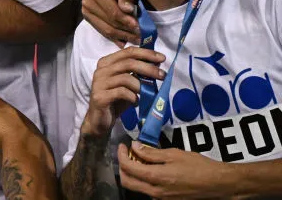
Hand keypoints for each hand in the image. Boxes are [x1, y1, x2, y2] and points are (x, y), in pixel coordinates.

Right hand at [82, 0, 139, 46]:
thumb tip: (129, 10)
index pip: (113, 12)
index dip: (126, 22)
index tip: (139, 28)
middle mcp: (87, 3)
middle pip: (110, 23)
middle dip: (127, 32)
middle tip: (141, 37)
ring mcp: (85, 12)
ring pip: (106, 30)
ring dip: (122, 37)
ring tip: (136, 40)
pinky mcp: (87, 18)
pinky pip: (102, 31)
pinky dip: (114, 38)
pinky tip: (124, 42)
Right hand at [82, 47, 164, 139]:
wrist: (100, 119)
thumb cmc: (116, 100)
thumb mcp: (129, 84)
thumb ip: (138, 73)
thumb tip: (157, 63)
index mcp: (107, 62)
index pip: (128, 52)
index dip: (146, 53)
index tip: (162, 58)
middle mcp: (101, 70)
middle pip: (128, 63)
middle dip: (148, 68)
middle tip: (163, 75)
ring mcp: (99, 83)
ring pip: (125, 78)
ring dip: (142, 86)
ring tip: (149, 94)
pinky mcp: (100, 96)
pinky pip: (121, 92)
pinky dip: (133, 97)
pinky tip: (137, 102)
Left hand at [118, 141, 234, 198]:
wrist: (218, 184)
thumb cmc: (198, 166)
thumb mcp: (174, 154)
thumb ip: (151, 153)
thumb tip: (134, 146)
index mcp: (156, 178)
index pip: (128, 168)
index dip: (121, 155)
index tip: (123, 145)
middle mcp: (155, 192)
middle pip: (127, 182)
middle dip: (122, 166)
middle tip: (126, 153)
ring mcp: (161, 199)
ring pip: (137, 187)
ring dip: (132, 173)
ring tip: (138, 159)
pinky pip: (148, 191)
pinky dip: (143, 180)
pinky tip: (150, 169)